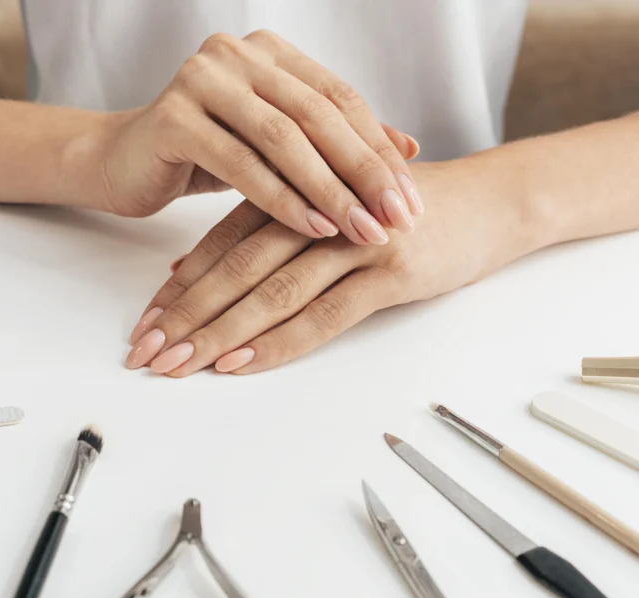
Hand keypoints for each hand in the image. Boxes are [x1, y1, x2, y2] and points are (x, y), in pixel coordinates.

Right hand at [70, 30, 421, 243]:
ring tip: (362, 230)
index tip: (411, 200)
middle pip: (318, 116)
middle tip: (398, 219)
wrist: (121, 163)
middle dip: (363, 172)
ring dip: (328, 189)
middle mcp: (238, 54)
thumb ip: (336, 143)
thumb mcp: (277, 149)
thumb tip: (411, 150)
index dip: (379, 150)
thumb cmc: (205, 156)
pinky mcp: (173, 115)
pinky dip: (281, 198)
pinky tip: (313, 228)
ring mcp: (202, 78)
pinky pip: (241, 163)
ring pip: (282, 139)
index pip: (340, 99)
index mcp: (270, 54)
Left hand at [123, 163, 540, 375]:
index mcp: (300, 191)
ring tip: (180, 364)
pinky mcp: (392, 270)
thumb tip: (192, 266)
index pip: (225, 239)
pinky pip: (324, 314)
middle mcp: (321, 211)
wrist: (492, 201)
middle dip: (187, 313)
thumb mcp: (331, 208)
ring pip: (272, 291)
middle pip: (237, 267)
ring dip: (220, 333)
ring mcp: (357, 240)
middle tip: (147, 350)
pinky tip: (241, 363)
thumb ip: (265, 232)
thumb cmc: (406, 209)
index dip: (181, 282)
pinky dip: (278, 341)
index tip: (146, 319)